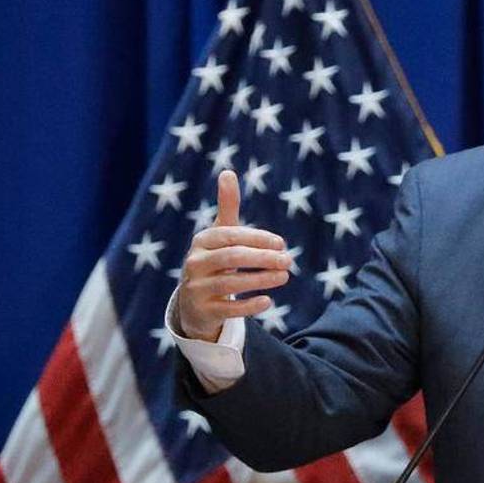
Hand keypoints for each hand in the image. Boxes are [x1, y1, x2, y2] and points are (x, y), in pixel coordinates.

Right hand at [177, 170, 291, 341]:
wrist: (194, 301)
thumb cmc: (214, 260)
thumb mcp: (220, 234)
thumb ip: (227, 206)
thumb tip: (227, 171)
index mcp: (202, 241)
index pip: (231, 236)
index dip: (257, 238)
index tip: (281, 243)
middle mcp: (195, 263)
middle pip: (231, 258)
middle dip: (262, 258)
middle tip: (289, 260)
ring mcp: (196, 289)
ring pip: (230, 284)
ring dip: (261, 280)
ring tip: (285, 276)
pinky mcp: (202, 311)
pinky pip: (227, 309)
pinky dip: (248, 305)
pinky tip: (269, 301)